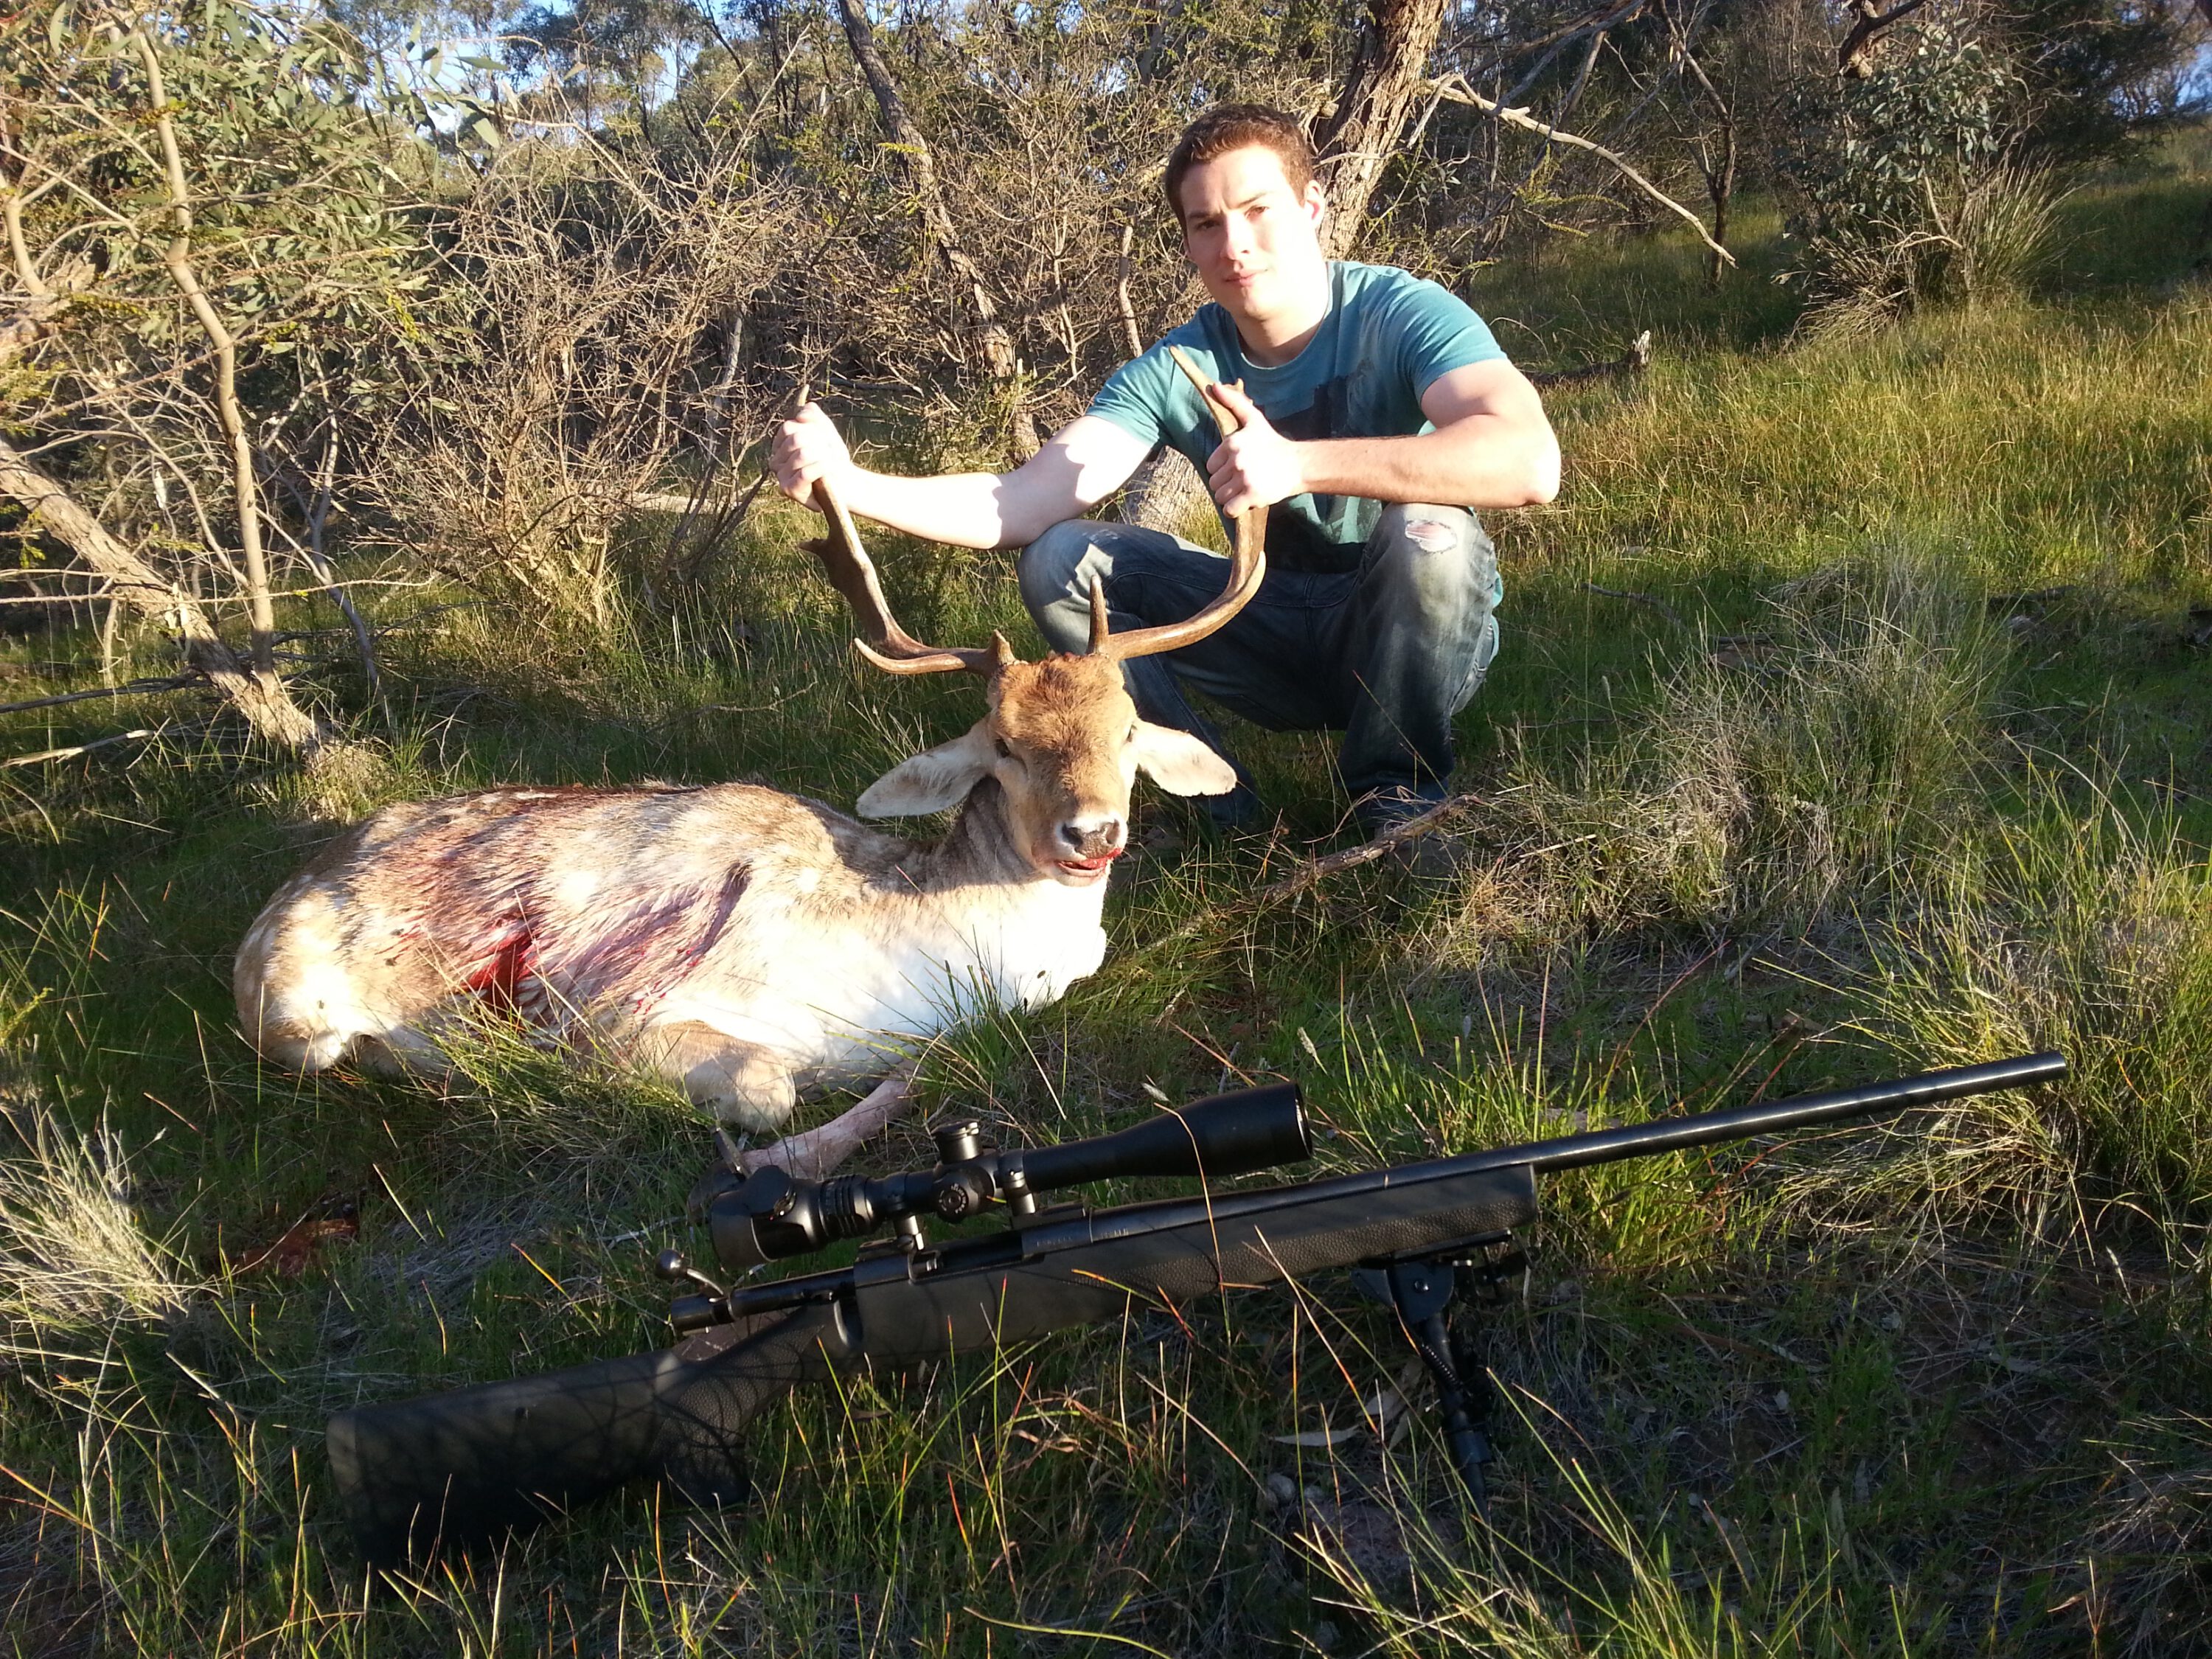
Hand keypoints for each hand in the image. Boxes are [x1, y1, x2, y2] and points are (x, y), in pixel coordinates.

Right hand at [772, 401, 855, 508]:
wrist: (845, 482)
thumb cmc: (830, 455)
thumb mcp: (823, 428)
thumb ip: (811, 414)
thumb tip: (799, 416)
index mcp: (780, 443)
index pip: (789, 427)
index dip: (812, 430)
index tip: (825, 439)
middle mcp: (775, 460)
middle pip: (795, 439)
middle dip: (819, 443)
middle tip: (829, 452)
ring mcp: (780, 475)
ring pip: (802, 455)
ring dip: (823, 456)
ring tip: (830, 462)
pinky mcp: (789, 489)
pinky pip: (805, 473)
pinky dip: (822, 468)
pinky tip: (828, 469)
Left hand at [1203, 383, 1303, 516]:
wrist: (1298, 464)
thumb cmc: (1273, 443)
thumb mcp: (1253, 419)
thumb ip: (1233, 402)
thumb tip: (1213, 386)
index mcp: (1232, 443)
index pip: (1211, 466)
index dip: (1223, 469)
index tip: (1239, 467)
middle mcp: (1236, 460)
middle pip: (1214, 483)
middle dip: (1226, 484)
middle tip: (1245, 479)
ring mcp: (1244, 478)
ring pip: (1220, 496)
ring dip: (1231, 497)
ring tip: (1247, 488)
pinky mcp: (1251, 495)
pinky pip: (1229, 509)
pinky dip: (1235, 509)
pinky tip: (1246, 501)